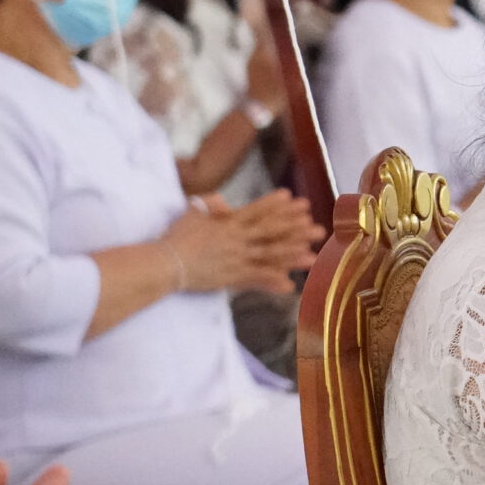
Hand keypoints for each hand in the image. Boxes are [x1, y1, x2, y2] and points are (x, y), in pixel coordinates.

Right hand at [161, 188, 320, 294]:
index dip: (276, 205)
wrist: (166, 262)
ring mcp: (236, 258)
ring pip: (269, 255)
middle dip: (295, 229)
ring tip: (312, 255)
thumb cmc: (177, 237)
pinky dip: (272, 282)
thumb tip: (221, 201)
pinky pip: (255, 279)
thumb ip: (209, 204)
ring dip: (292, 255)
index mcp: (229, 222)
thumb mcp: (192, 213)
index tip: (294, 199)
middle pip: (271, 231)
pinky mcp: (231, 277)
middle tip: (317, 227)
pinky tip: (289, 284)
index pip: (257, 210)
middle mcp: (237, 238)